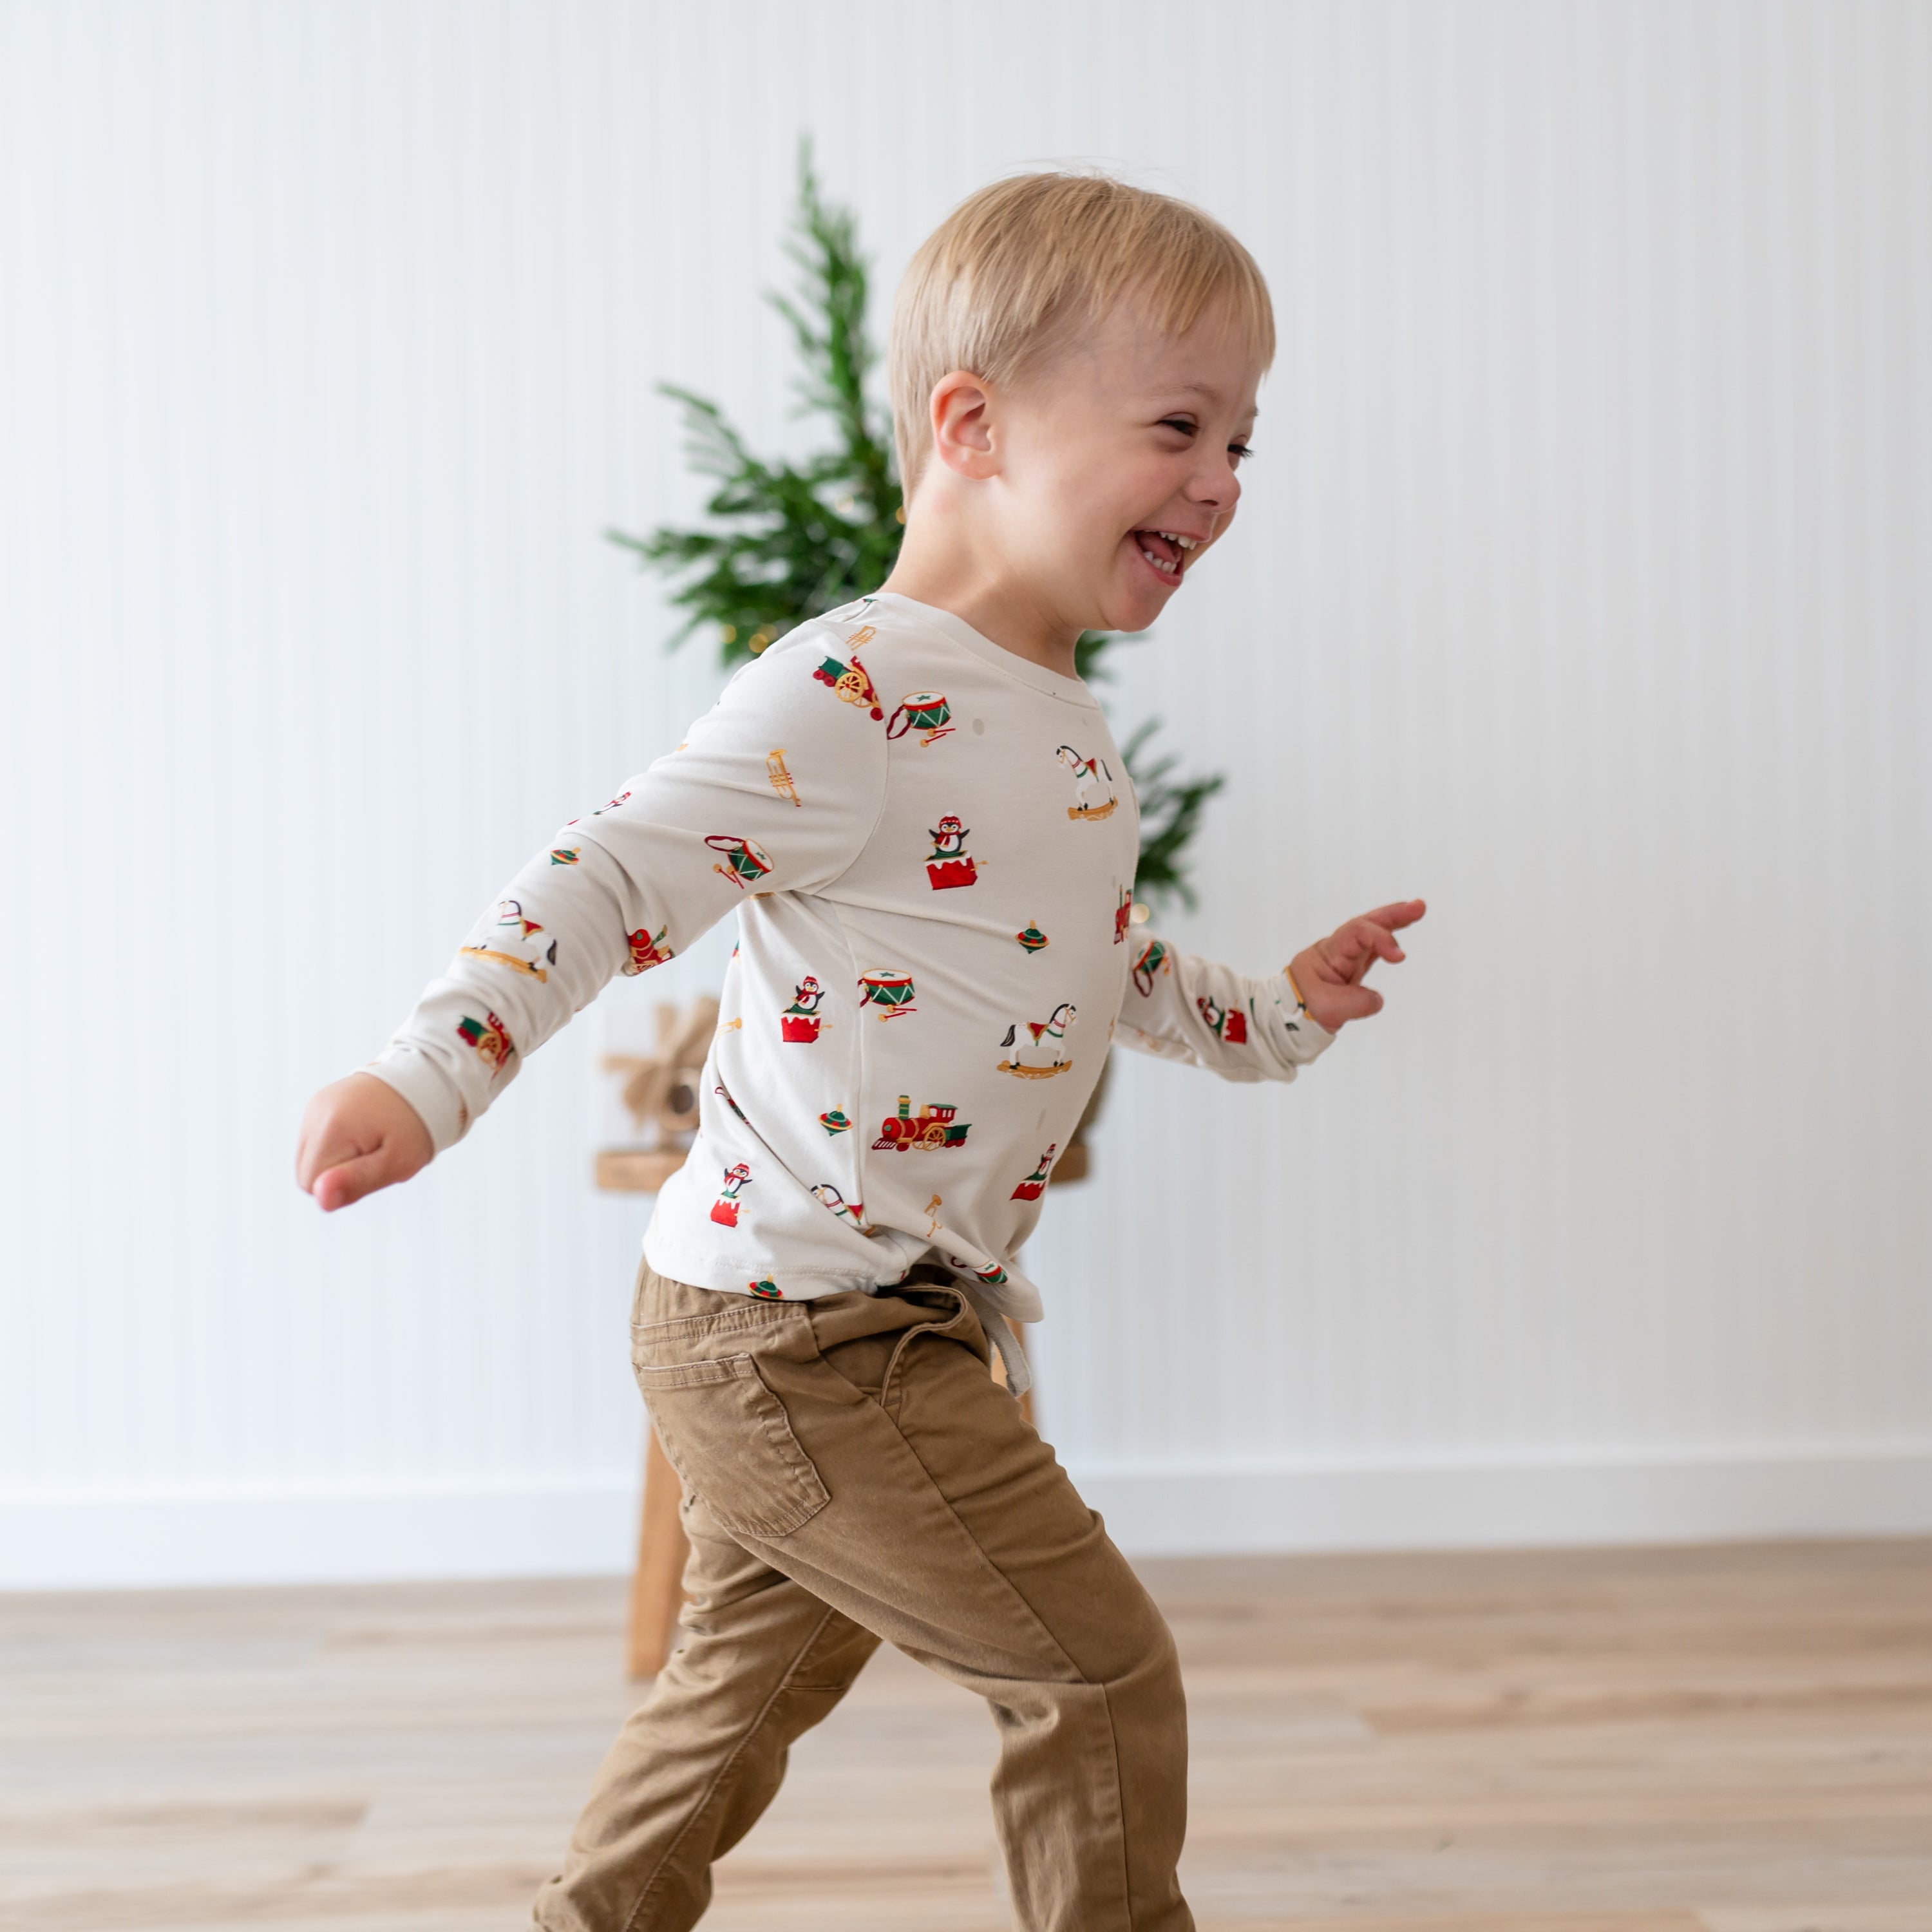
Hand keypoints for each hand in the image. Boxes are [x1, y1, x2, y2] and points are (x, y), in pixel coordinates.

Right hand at [296, 1071, 433, 1211]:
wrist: (423, 1082)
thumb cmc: (415, 1125)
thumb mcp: (396, 1162)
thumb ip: (356, 1183)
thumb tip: (320, 1199)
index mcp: (332, 1128)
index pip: (311, 1185)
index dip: (344, 1184)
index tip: (372, 1165)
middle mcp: (315, 1113)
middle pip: (306, 1173)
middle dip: (339, 1173)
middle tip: (375, 1154)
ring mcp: (315, 1106)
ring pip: (310, 1158)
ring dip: (338, 1159)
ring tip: (371, 1141)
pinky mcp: (318, 1103)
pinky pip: (316, 1141)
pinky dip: (337, 1144)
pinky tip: (363, 1131)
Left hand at [1287, 898, 1426, 1031]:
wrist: (1285, 1016)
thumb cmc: (1299, 1008)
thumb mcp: (1326, 1008)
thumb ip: (1356, 1003)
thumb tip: (1377, 999)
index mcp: (1329, 952)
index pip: (1359, 932)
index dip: (1382, 938)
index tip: (1400, 957)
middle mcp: (1337, 949)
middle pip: (1366, 923)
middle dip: (1393, 914)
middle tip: (1419, 906)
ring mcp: (1344, 958)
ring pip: (1370, 934)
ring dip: (1393, 923)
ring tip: (1417, 910)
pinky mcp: (1349, 970)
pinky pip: (1371, 951)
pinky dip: (1385, 944)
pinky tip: (1398, 944)